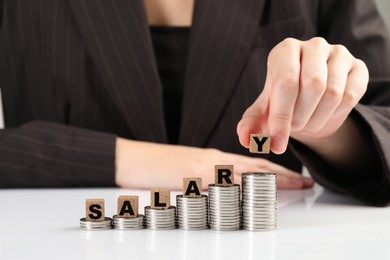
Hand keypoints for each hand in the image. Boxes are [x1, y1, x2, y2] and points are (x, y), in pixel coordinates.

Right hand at [115, 138, 313, 189]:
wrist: (132, 158)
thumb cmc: (159, 165)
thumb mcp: (189, 169)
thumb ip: (211, 176)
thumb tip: (232, 188)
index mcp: (214, 159)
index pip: (252, 165)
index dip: (276, 171)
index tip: (295, 177)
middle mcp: (214, 160)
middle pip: (255, 167)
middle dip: (283, 175)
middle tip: (305, 182)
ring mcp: (204, 167)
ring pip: (245, 172)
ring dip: (270, 180)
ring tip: (294, 185)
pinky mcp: (191, 175)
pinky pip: (223, 182)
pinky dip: (242, 187)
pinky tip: (257, 191)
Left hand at [237, 37, 367, 152]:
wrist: (310, 101)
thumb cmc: (284, 101)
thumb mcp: (264, 113)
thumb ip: (251, 124)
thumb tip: (245, 139)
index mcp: (285, 50)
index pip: (286, 81)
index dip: (281, 116)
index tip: (277, 142)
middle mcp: (313, 46)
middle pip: (313, 85)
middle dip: (300, 117)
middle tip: (294, 127)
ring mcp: (339, 54)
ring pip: (334, 92)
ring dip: (317, 119)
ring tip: (307, 123)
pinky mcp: (358, 67)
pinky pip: (351, 95)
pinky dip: (335, 115)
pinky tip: (324, 115)